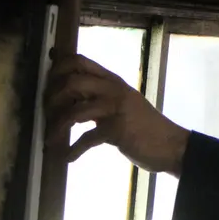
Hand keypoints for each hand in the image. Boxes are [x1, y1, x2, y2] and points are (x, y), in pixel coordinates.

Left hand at [45, 54, 189, 173]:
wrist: (171, 145)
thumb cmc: (145, 126)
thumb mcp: (123, 103)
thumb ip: (101, 96)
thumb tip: (70, 96)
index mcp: (113, 80)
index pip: (80, 61)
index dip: (58, 69)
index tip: (47, 83)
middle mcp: (113, 90)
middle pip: (73, 82)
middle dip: (52, 98)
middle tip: (46, 113)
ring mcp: (116, 109)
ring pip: (75, 111)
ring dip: (56, 126)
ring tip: (50, 138)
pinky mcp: (117, 131)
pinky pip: (87, 139)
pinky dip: (73, 150)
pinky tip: (68, 158)